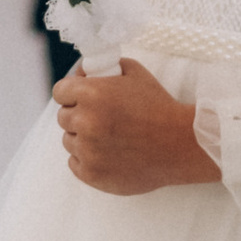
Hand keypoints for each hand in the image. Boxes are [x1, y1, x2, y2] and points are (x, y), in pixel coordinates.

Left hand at [54, 55, 217, 194]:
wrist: (180, 144)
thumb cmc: (159, 106)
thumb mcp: (134, 72)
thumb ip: (104, 67)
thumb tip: (81, 73)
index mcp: (92, 93)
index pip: (60, 91)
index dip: (71, 92)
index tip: (81, 97)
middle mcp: (85, 122)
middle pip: (63, 117)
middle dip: (78, 115)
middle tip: (101, 118)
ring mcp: (87, 150)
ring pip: (68, 141)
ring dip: (82, 138)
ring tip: (109, 137)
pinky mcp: (92, 174)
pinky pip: (74, 163)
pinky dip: (87, 159)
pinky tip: (107, 154)